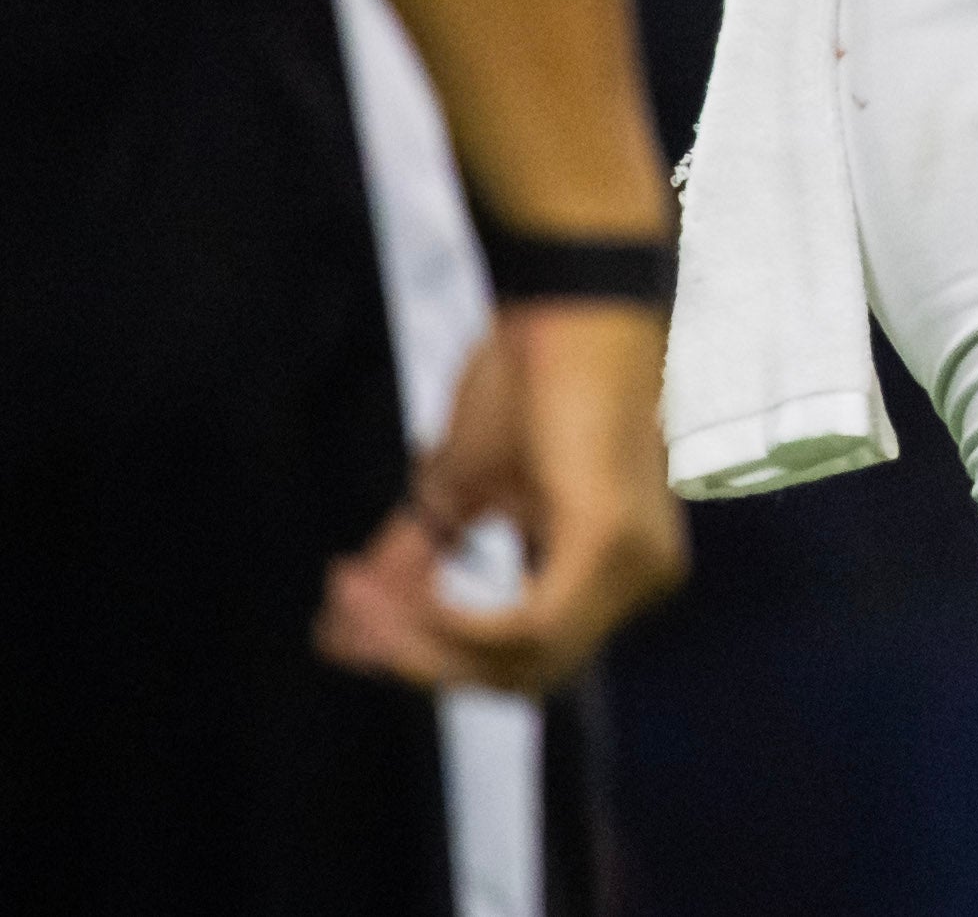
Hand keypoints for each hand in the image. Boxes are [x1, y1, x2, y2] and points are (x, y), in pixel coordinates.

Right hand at [316, 298, 684, 695]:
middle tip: (341, 617)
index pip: (519, 658)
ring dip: (421, 641)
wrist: (568, 303)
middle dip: (416, 657)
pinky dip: (457, 623)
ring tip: (355, 596)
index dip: (429, 658)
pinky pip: (530, 627)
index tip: (346, 627)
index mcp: (614, 572)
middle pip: (515, 673)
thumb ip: (413, 563)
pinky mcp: (609, 542)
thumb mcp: (456, 490)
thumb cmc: (528, 383)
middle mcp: (640, 580)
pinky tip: (410, 600)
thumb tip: (337, 634)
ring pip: (517, 661)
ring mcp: (635, 565)